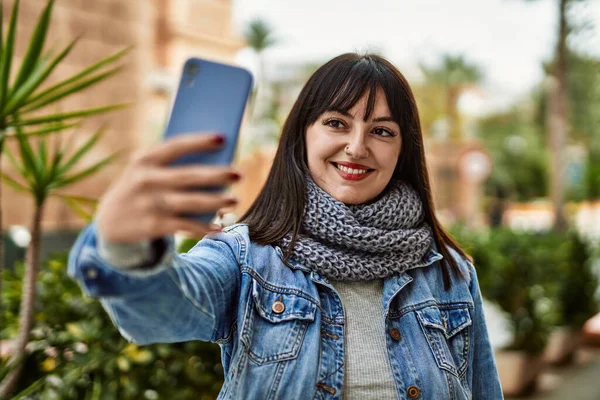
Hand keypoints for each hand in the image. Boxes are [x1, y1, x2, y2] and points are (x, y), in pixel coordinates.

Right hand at [96, 132, 240, 243]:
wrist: (108, 224)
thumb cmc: (140, 189)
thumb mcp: (146, 172)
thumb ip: (172, 165)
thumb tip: (215, 163)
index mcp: (144, 160)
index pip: (176, 146)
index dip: (200, 141)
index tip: (223, 137)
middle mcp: (145, 180)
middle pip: (189, 176)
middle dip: (216, 174)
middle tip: (239, 173)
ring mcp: (149, 204)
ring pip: (191, 202)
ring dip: (215, 202)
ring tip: (234, 200)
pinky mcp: (152, 225)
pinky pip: (185, 226)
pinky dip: (203, 227)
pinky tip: (218, 227)